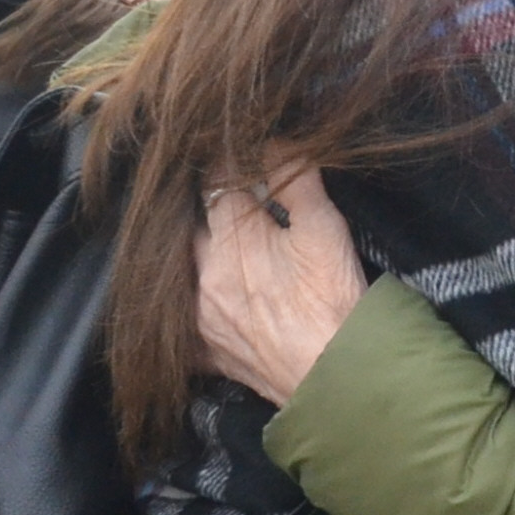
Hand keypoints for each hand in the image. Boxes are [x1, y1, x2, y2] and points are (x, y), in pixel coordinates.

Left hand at [195, 167, 365, 405]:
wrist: (337, 377)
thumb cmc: (335, 303)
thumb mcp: (325, 229)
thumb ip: (296, 177)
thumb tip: (277, 137)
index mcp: (232, 237)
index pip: (215, 182)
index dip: (227, 163)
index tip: (236, 153)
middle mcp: (202, 273)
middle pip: (189, 224)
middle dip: (204, 208)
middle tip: (225, 200)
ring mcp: (198, 315)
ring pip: (177, 271)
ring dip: (190, 254)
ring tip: (211, 247)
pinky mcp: (205, 352)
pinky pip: (179, 328)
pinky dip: (183, 314)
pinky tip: (195, 304)